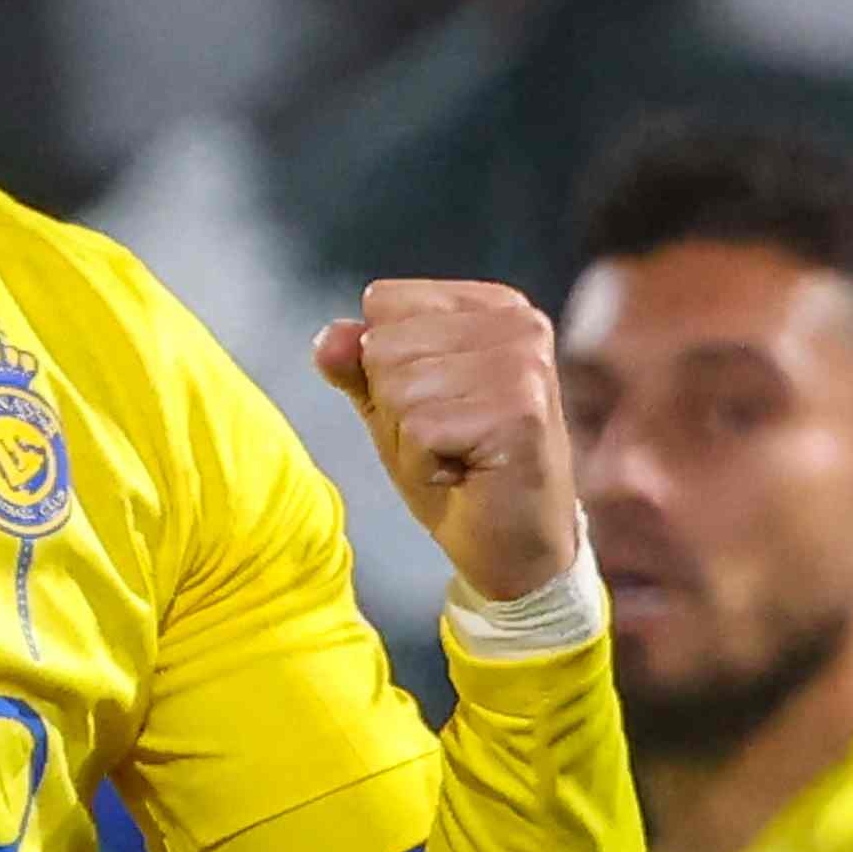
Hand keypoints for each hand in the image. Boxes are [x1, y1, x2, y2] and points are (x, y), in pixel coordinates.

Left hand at [314, 277, 582, 610]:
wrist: (514, 549)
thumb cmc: (462, 474)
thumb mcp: (396, 410)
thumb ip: (359, 367)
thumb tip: (329, 336)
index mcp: (492, 306)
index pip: (384, 302)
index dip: (385, 368)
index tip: (436, 406)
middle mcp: (517, 323)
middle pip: (385, 345)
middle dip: (396, 408)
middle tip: (448, 441)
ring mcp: (522, 365)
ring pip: (398, 386)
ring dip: (411, 440)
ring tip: (457, 456)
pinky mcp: (518, 411)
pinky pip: (419, 428)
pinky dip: (425, 464)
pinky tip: (466, 474)